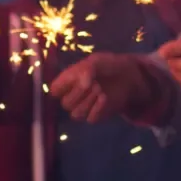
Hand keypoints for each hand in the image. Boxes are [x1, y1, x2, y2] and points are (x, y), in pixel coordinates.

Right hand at [50, 54, 165, 124]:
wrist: (126, 75)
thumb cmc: (107, 65)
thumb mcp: (96, 61)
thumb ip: (87, 70)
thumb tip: (83, 83)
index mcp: (67, 81)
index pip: (54, 91)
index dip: (61, 87)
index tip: (74, 79)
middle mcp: (72, 95)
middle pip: (66, 104)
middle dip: (80, 94)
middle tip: (94, 83)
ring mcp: (83, 107)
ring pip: (76, 114)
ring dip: (89, 102)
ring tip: (100, 89)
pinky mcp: (95, 115)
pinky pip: (90, 119)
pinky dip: (98, 109)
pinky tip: (104, 98)